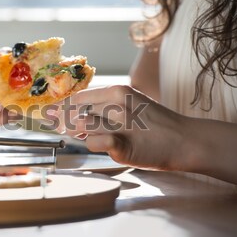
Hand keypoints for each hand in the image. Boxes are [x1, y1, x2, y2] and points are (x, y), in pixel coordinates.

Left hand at [53, 85, 186, 170]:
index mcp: (117, 91)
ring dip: (81, 135)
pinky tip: (105, 145)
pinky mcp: (123, 145)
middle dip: (65, 123)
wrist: (184, 140)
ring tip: (92, 138)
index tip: (51, 115)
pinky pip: (95, 143)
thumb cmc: (154, 124)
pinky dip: (94, 145)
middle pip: (75, 112)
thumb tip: (71, 115)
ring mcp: (120, 124)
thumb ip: (104, 108)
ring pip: (82, 126)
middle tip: (62, 129)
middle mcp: (116, 104)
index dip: (62, 108)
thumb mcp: (130, 105)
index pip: (77, 98)